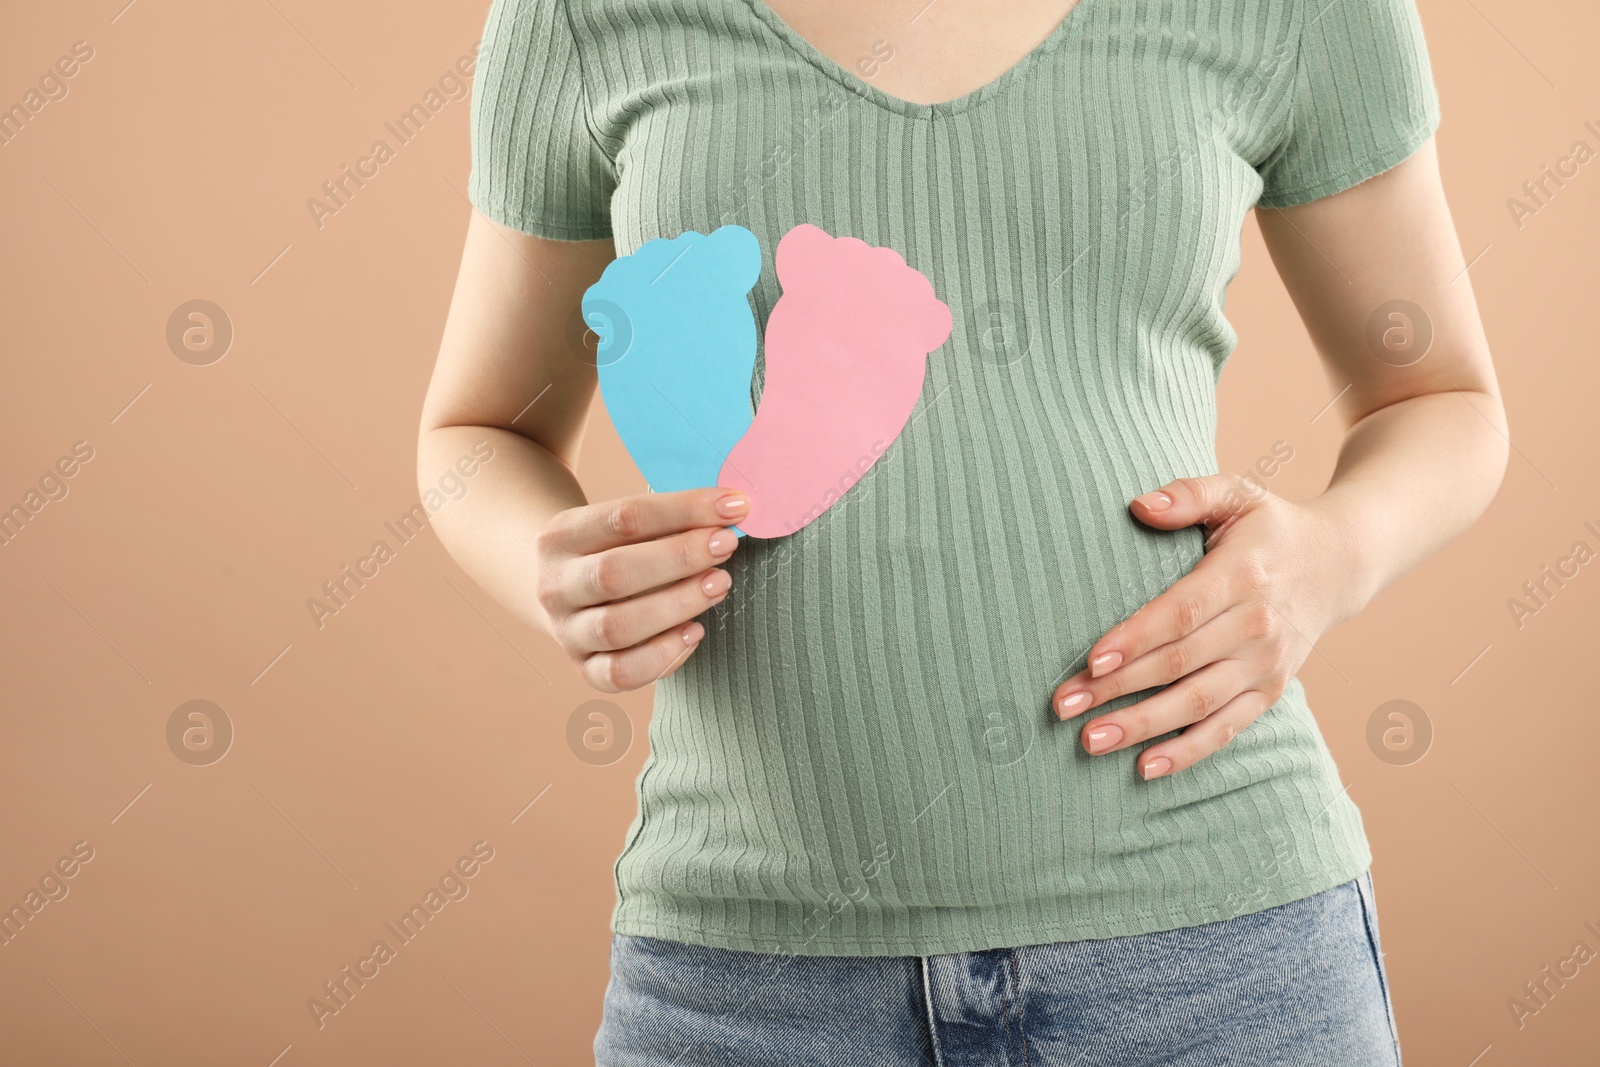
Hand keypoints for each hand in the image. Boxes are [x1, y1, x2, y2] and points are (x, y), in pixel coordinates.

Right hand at [533, 487, 749, 691]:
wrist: (567, 587)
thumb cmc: (614, 548)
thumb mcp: (625, 523)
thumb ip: (671, 518)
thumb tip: (732, 510)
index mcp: (561, 535)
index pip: (623, 517)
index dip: (684, 510)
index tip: (733, 505)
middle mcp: (555, 585)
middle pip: (614, 573)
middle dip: (681, 558)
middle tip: (725, 546)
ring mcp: (566, 632)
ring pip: (617, 626)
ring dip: (678, 604)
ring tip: (719, 584)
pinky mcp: (585, 668)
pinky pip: (619, 674)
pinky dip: (662, 656)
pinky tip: (695, 632)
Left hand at [1052, 474, 1352, 779]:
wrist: (1339, 564)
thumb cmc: (1270, 526)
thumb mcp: (1238, 492)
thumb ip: (1189, 494)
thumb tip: (1140, 506)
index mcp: (1243, 576)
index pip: (1182, 614)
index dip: (1136, 639)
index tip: (1091, 661)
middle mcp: (1258, 626)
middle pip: (1179, 665)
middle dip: (1118, 689)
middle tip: (1064, 705)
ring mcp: (1267, 664)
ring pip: (1198, 704)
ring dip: (1143, 727)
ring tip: (1091, 740)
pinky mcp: (1271, 691)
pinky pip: (1227, 729)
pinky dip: (1187, 751)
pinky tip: (1144, 767)